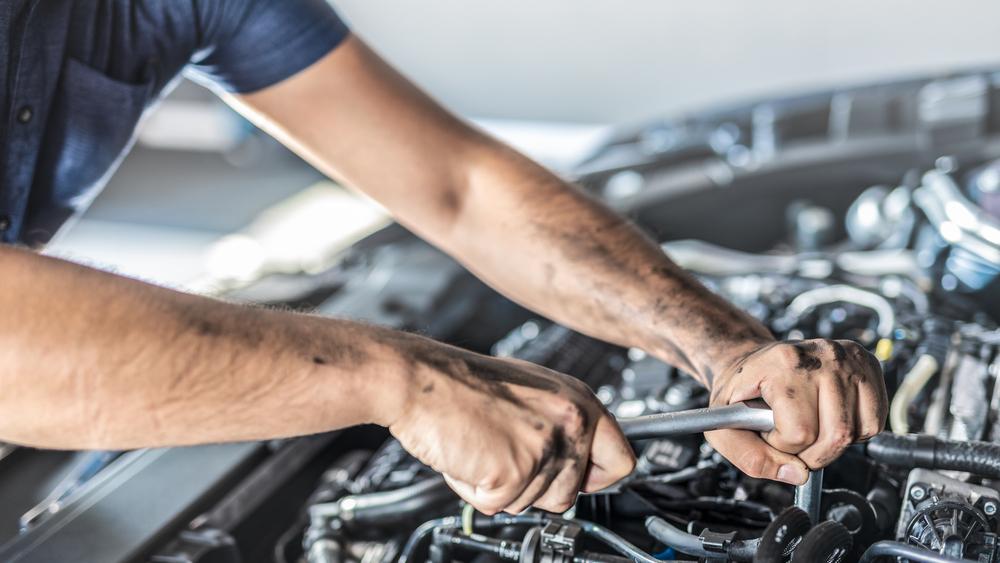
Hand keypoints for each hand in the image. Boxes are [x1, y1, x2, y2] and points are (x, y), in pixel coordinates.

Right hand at [386, 347, 634, 514]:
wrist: (419, 379)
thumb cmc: (463, 383)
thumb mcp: (532, 391)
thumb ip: (561, 423)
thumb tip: (576, 459)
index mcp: (579, 401)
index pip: (621, 461)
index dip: (595, 478)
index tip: (579, 479)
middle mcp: (570, 423)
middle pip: (571, 495)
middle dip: (534, 487)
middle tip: (504, 454)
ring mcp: (544, 449)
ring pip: (531, 503)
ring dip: (501, 487)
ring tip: (482, 446)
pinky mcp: (513, 472)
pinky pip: (496, 506)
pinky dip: (474, 490)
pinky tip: (467, 456)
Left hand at [705, 339, 887, 484]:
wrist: (752, 363)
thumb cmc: (740, 393)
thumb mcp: (724, 426)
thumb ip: (750, 457)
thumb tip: (798, 474)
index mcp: (783, 363)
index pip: (800, 432)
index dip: (782, 445)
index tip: (769, 431)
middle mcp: (822, 355)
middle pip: (836, 435)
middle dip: (811, 453)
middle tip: (791, 438)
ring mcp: (848, 357)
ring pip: (856, 432)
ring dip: (832, 443)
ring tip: (808, 424)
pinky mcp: (867, 364)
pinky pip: (875, 421)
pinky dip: (854, 432)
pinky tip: (829, 418)